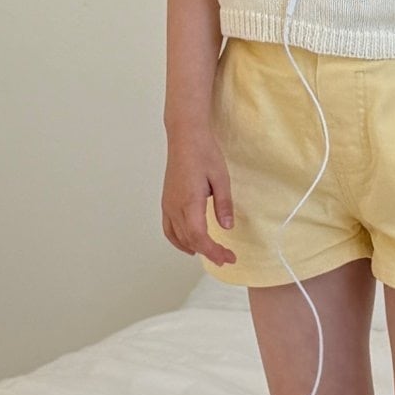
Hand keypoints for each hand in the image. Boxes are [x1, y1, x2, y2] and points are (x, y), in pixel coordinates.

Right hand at [162, 129, 237, 266]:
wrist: (185, 136)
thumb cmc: (204, 152)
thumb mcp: (221, 178)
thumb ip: (224, 204)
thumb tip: (227, 227)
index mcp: (189, 201)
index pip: (199, 236)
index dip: (213, 251)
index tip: (228, 257)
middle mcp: (175, 206)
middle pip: (190, 240)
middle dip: (209, 252)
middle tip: (227, 258)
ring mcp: (168, 205)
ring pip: (177, 237)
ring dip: (194, 248)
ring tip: (212, 253)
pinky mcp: (166, 201)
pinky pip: (169, 228)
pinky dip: (178, 241)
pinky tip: (190, 244)